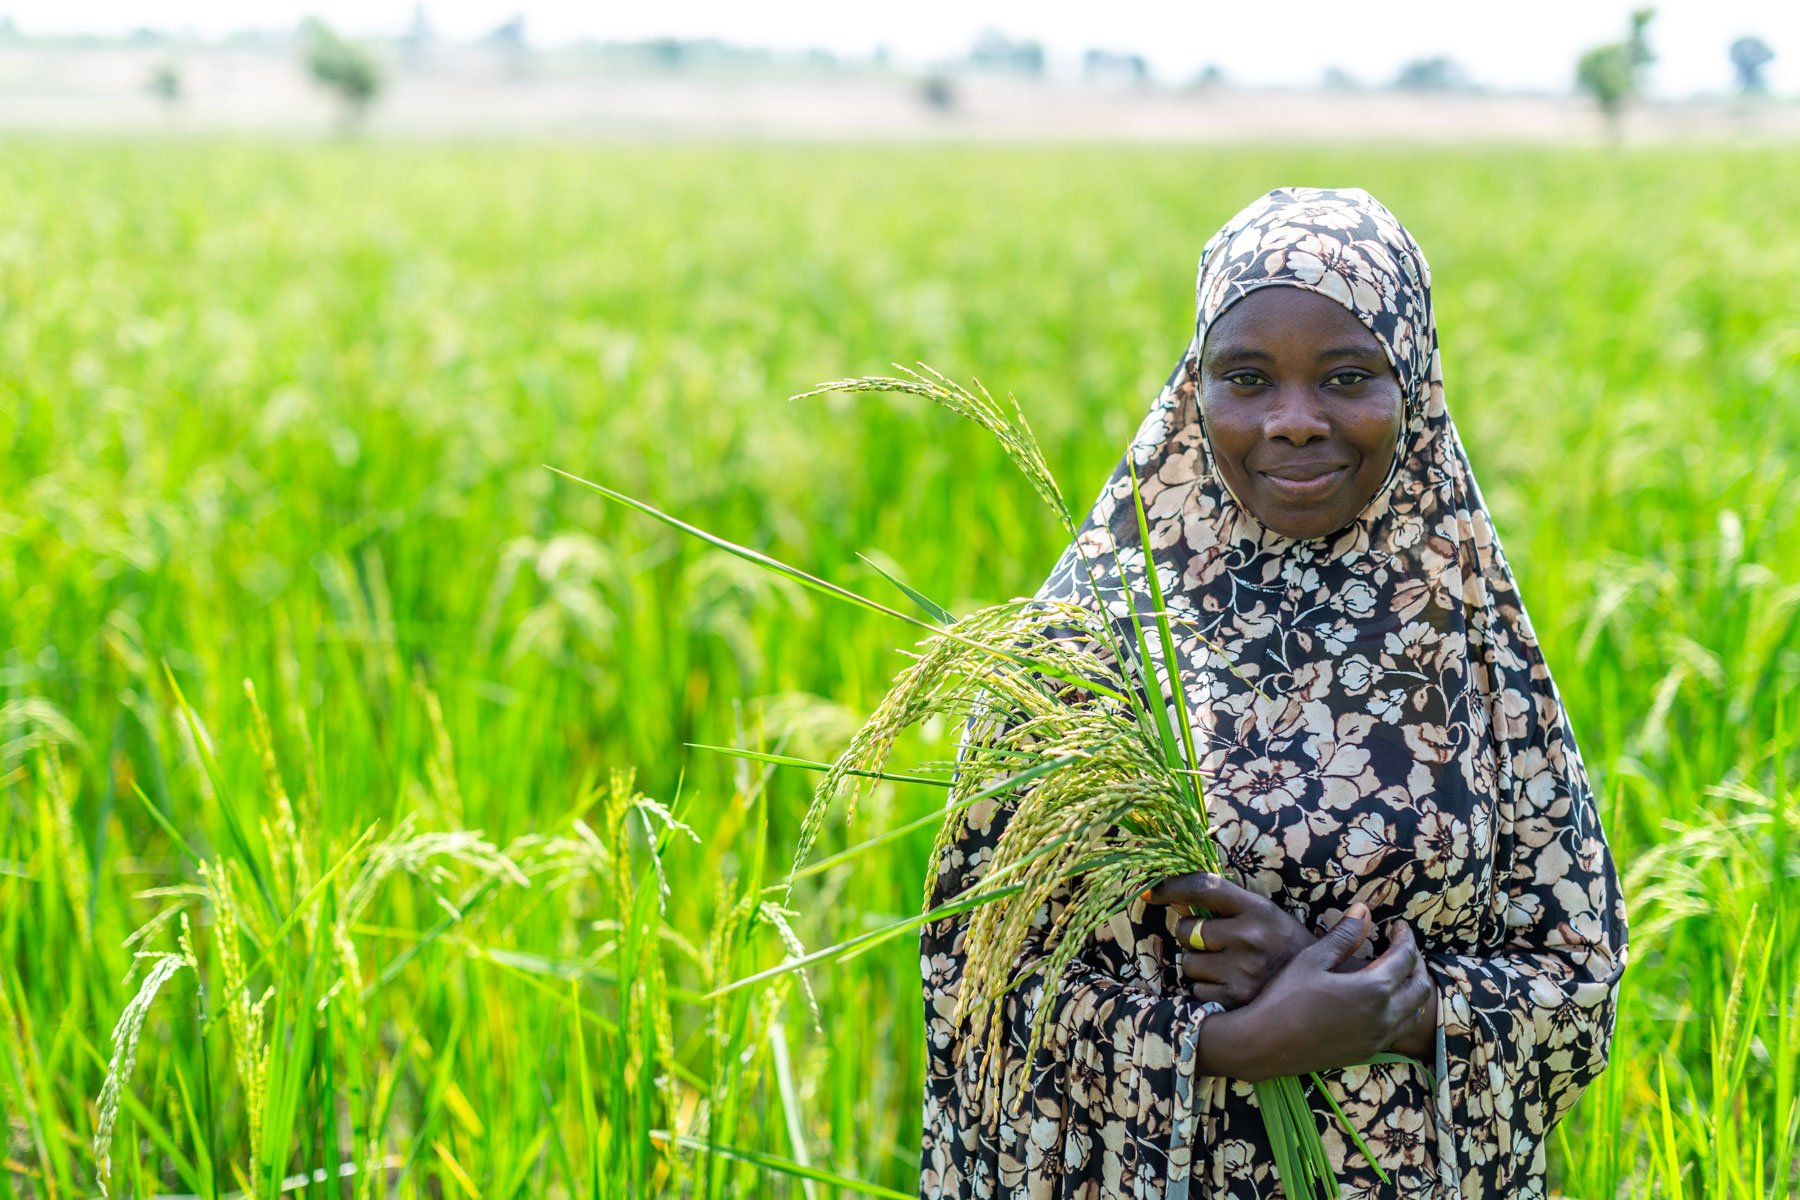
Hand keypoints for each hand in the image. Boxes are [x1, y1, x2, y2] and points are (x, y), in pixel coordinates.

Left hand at [1146, 872, 1316, 1009]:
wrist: (1321, 988)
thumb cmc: (1283, 946)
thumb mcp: (1264, 915)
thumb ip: (1226, 905)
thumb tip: (1174, 897)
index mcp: (1258, 909)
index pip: (1203, 887)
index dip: (1171, 886)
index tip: (1152, 891)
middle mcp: (1250, 938)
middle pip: (1186, 930)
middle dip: (1190, 935)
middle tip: (1212, 941)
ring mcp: (1244, 971)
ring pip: (1188, 963)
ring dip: (1197, 964)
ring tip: (1226, 966)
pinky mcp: (1237, 1001)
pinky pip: (1197, 990)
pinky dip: (1206, 990)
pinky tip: (1230, 986)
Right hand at [1194, 904, 1433, 1081]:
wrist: (1265, 1046)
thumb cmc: (1285, 998)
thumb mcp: (1312, 960)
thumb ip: (1343, 936)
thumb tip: (1364, 910)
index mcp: (1373, 989)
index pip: (1405, 958)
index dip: (1405, 938)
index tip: (1398, 925)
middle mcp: (1384, 1017)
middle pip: (1420, 987)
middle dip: (1416, 963)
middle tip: (1402, 947)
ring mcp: (1377, 1039)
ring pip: (1415, 1013)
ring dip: (1414, 990)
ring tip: (1399, 974)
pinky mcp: (1367, 1053)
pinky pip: (1400, 1030)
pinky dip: (1403, 1012)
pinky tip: (1385, 1003)